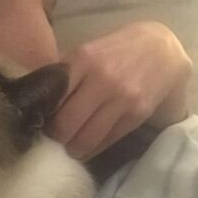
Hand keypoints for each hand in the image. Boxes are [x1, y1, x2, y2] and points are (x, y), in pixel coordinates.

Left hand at [47, 21, 192, 159]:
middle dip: (55, 138)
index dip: (41, 117)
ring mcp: (121, 98)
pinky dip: (92, 148)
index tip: (39, 123)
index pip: (51, 98)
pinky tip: (86, 148)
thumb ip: (63, 76)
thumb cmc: (115, 52)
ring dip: (72, 149)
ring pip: (86, 138)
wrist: (161, 49)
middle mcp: (102, 79)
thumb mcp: (86, 53)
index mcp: (82, 59)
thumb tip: (36, 104)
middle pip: (65, 124)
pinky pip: (106, 140)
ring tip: (68, 148)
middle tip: (52, 140)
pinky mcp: (136, 114)